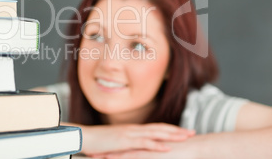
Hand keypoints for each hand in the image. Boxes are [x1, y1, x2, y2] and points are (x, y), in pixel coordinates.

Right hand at [78, 123, 194, 156]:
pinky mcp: (125, 142)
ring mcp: (130, 134)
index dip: (170, 129)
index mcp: (133, 130)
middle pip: (160, 128)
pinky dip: (157, 145)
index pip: (156, 128)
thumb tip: (136, 149)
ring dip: (172, 135)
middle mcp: (134, 129)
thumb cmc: (98, 142)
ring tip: (185, 137)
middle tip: (192, 132)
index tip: (183, 131)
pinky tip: (167, 148)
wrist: (85, 137)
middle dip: (177, 130)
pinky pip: (144, 143)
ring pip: (155, 133)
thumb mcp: (116, 143)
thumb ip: (128, 144)